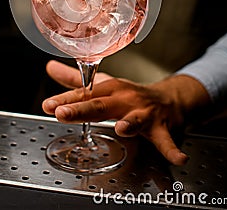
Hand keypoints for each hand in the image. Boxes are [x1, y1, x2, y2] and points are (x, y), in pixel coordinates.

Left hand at [43, 60, 210, 165]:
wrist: (169, 98)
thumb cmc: (131, 95)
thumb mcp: (103, 86)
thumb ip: (76, 81)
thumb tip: (50, 67)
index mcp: (109, 89)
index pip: (84, 94)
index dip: (65, 100)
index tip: (48, 105)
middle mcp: (125, 98)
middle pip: (101, 105)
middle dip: (82, 109)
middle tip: (63, 113)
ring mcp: (144, 112)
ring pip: (135, 119)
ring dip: (129, 124)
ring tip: (122, 129)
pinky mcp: (162, 127)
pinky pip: (167, 140)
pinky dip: (172, 149)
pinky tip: (178, 158)